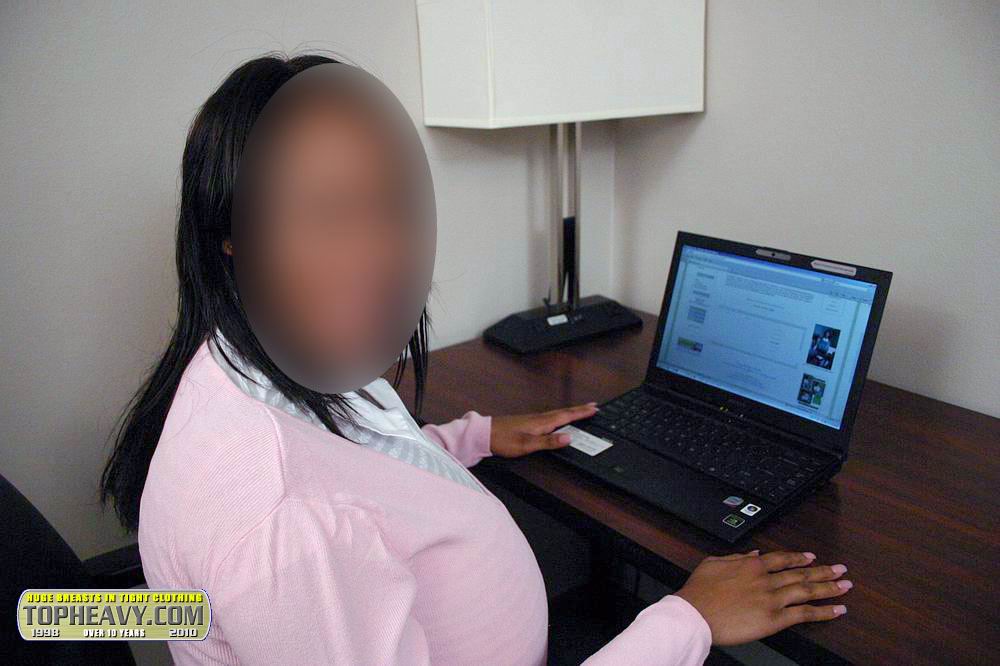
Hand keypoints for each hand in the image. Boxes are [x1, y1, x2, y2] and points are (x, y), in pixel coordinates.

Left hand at [489, 402, 598, 457]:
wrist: (484, 434)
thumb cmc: (503, 440)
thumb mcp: (527, 444)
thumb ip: (548, 442)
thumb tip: (568, 438)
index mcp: (541, 422)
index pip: (566, 416)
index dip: (581, 413)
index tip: (594, 409)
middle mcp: (539, 418)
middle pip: (564, 412)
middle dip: (579, 409)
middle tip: (593, 406)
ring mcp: (532, 419)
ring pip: (557, 414)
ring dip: (570, 412)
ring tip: (581, 410)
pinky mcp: (527, 422)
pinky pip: (549, 417)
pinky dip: (559, 416)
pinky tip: (558, 419)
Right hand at [675, 550, 850, 645]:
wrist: (694, 614)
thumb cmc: (699, 591)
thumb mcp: (713, 564)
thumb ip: (736, 557)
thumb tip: (754, 554)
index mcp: (751, 565)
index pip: (783, 559)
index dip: (800, 558)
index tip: (812, 557)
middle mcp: (766, 579)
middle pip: (801, 573)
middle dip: (823, 571)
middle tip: (840, 570)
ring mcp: (772, 599)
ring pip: (807, 590)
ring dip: (829, 587)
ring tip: (845, 586)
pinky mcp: (775, 619)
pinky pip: (804, 614)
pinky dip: (824, 611)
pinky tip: (837, 610)